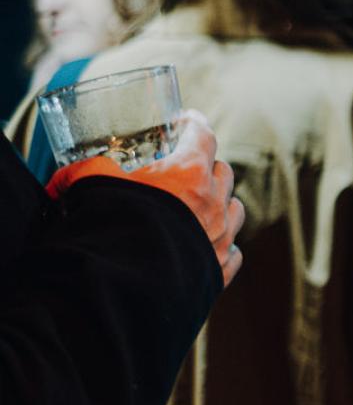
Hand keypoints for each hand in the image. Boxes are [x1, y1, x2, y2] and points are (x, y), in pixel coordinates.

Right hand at [50, 109, 244, 286]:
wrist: (124, 285)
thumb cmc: (112, 227)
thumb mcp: (91, 185)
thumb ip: (87, 171)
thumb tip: (66, 177)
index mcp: (189, 175)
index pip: (202, 136)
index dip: (195, 124)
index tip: (188, 119)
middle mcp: (214, 204)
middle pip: (223, 172)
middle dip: (207, 165)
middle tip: (187, 167)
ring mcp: (222, 238)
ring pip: (234, 209)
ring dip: (221, 202)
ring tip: (202, 204)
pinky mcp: (220, 270)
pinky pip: (234, 251)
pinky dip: (225, 243)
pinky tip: (209, 243)